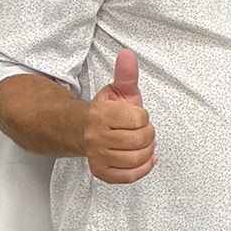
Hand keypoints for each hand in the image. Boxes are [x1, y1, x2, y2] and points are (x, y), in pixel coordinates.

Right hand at [82, 49, 155, 182]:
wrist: (82, 130)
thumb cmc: (106, 111)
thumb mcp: (117, 90)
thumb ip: (126, 74)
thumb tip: (127, 54)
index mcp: (101, 115)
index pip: (139, 119)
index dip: (143, 116)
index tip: (137, 116)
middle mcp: (96, 137)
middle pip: (140, 141)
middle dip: (148, 134)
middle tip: (142, 131)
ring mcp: (97, 156)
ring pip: (136, 159)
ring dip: (147, 151)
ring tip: (143, 144)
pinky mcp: (100, 172)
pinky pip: (127, 177)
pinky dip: (141, 169)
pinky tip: (145, 159)